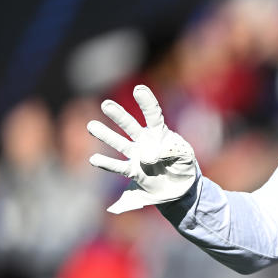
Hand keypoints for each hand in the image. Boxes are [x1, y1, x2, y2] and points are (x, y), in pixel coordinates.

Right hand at [87, 85, 197, 213]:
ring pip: (120, 143)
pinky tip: (94, 159)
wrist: (179, 187)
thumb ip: (174, 150)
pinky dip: (107, 164)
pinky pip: (119, 167)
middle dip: (119, 116)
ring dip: (106, 135)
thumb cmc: (184, 166)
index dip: (147, 103)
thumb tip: (153, 154)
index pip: (153, 114)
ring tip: (91, 126)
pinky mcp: (133, 171)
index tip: (139, 89)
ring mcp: (137, 155)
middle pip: (130, 126)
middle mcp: (144, 141)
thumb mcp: (186, 156)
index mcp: (160, 133)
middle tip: (106, 104)